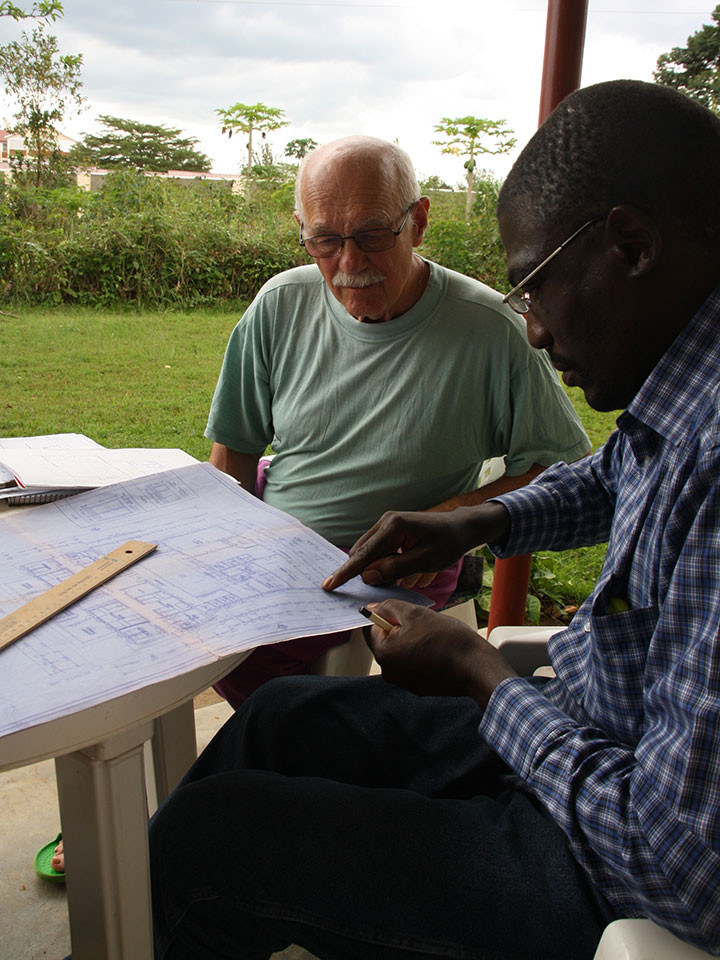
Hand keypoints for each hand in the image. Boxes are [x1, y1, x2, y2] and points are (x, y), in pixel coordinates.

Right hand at [322, 502, 509, 591]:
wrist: (461, 528)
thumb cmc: (447, 543)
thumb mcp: (426, 560)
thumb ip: (395, 568)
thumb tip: (367, 576)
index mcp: (393, 527)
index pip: (363, 554)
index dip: (345, 572)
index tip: (329, 585)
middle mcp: (386, 522)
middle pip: (363, 554)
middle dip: (369, 572)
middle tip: (395, 582)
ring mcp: (387, 525)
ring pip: (371, 554)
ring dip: (383, 569)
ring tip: (413, 571)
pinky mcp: (391, 531)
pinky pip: (381, 552)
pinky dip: (389, 564)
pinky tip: (412, 567)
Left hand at [363, 599, 516, 705]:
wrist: (477, 667)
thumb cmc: (448, 640)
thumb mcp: (416, 614)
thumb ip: (389, 608)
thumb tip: (372, 608)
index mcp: (384, 654)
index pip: (371, 628)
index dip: (386, 615)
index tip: (403, 612)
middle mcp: (390, 673)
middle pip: (385, 641)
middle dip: (400, 629)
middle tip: (421, 623)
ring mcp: (404, 682)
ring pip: (401, 652)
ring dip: (411, 641)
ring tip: (433, 636)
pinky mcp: (419, 686)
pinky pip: (412, 664)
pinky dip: (421, 654)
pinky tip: (438, 649)